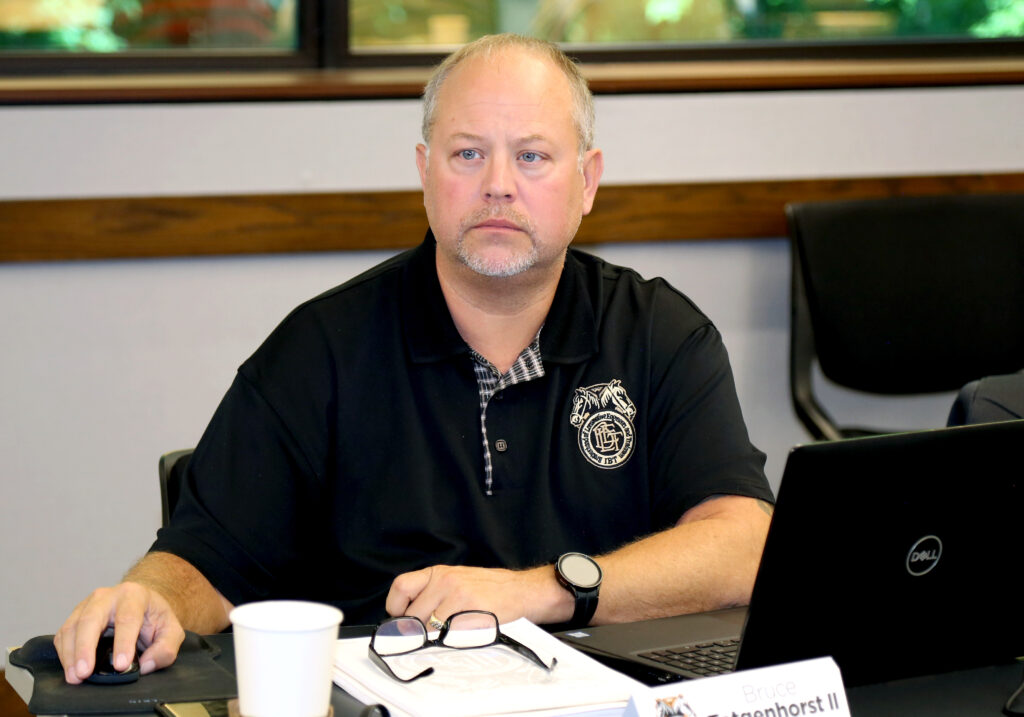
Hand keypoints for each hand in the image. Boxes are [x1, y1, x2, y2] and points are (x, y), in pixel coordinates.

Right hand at [54, 581, 185, 683]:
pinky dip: (64, 653)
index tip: (121, 665)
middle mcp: (107, 596)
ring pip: (73, 627)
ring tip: (75, 677)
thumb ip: (165, 648)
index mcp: (134, 595)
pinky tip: (70, 669)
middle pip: (91, 619)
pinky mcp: (75, 616)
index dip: (123, 642)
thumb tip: (146, 665)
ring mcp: (88, 604)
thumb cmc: (155, 618)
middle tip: (84, 672)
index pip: (127, 618)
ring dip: (71, 654)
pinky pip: (63, 634)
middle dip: (85, 647)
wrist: (141, 604)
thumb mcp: (171, 631)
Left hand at [385, 564, 571, 625]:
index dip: (396, 608)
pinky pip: (446, 635)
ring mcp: (457, 596)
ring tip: (450, 636)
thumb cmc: (491, 590)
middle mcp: (445, 581)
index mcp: (439, 573)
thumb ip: (433, 593)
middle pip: (412, 615)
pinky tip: (461, 637)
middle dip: (417, 631)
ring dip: (434, 639)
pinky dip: (449, 642)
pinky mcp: (470, 612)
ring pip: (427, 629)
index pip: (401, 587)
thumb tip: (407, 619)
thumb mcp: (458, 580)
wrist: (523, 592)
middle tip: (431, 636)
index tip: (401, 620)